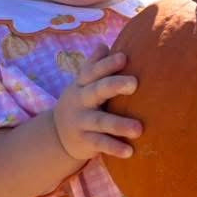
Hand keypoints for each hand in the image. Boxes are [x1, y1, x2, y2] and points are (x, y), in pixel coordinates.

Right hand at [52, 44, 142, 160]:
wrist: (57, 135)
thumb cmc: (81, 102)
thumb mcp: (82, 84)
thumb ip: (94, 65)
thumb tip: (103, 44)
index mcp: (83, 84)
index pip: (94, 70)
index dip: (107, 64)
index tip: (124, 57)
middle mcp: (81, 100)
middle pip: (97, 90)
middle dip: (114, 85)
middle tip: (134, 83)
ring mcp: (82, 122)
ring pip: (101, 121)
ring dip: (119, 124)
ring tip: (139, 128)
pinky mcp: (85, 141)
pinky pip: (100, 144)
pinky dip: (114, 148)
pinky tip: (130, 151)